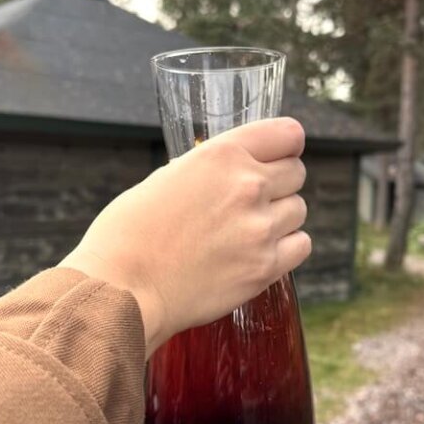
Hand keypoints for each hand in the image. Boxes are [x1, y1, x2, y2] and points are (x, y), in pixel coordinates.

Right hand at [60, 118, 310, 356]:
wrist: (123, 289)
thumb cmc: (128, 234)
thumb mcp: (164, 178)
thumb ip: (205, 171)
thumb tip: (225, 174)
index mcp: (221, 155)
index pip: (287, 134)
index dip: (284, 145)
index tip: (279, 155)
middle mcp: (248, 186)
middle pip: (296, 173)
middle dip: (279, 183)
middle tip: (254, 201)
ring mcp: (260, 228)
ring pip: (298, 210)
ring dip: (280, 218)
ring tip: (248, 231)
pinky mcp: (265, 268)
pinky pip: (301, 246)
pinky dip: (286, 248)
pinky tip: (260, 253)